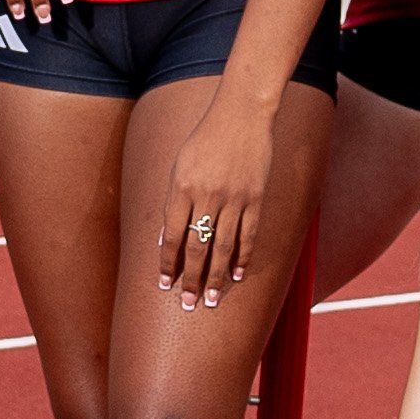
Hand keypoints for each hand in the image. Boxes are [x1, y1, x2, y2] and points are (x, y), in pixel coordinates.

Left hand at [156, 82, 280, 310]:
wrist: (241, 115)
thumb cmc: (205, 139)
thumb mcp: (180, 165)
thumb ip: (174, 202)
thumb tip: (168, 240)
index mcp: (181, 187)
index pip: (172, 235)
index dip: (167, 263)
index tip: (164, 285)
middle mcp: (207, 195)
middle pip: (197, 247)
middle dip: (191, 279)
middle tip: (188, 303)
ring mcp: (233, 198)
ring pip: (223, 247)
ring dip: (216, 277)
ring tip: (211, 300)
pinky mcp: (255, 197)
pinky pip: (248, 234)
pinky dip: (242, 257)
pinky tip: (236, 275)